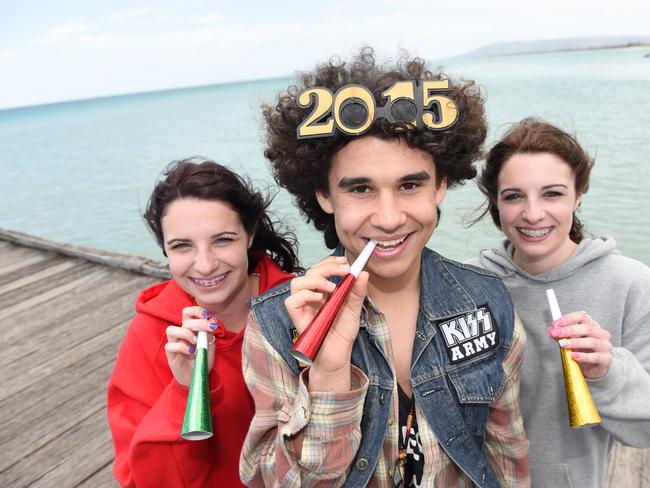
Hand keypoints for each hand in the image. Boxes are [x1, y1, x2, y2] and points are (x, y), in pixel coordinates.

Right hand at [165, 306, 217, 386]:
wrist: (197, 377)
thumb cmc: (202, 360)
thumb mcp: (210, 347)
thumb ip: (210, 335)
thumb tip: (211, 323)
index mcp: (191, 328)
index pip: (188, 312)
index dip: (197, 310)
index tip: (208, 316)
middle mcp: (181, 333)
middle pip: (183, 319)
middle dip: (199, 321)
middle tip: (210, 328)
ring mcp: (174, 343)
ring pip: (171, 330)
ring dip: (186, 333)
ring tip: (196, 341)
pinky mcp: (170, 354)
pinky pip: (170, 346)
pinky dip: (182, 347)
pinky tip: (191, 352)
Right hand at [285, 256, 368, 389]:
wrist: (338, 355)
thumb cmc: (342, 332)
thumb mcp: (354, 309)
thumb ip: (357, 291)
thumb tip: (363, 273)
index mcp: (322, 292)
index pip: (320, 269)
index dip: (330, 261)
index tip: (345, 261)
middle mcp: (310, 296)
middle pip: (310, 272)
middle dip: (327, 267)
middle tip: (344, 271)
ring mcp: (303, 307)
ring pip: (296, 283)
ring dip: (315, 280)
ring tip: (332, 287)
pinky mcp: (298, 318)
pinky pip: (291, 301)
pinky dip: (304, 295)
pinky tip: (319, 299)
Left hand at [547, 311, 612, 378]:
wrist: (594, 368)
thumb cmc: (583, 351)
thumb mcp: (570, 341)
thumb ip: (561, 336)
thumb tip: (550, 331)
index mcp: (592, 325)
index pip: (582, 316)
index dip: (569, 318)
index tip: (557, 323)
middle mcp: (601, 333)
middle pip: (587, 328)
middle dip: (569, 330)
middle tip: (557, 333)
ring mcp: (605, 346)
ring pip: (591, 342)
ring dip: (575, 342)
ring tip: (563, 345)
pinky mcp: (607, 358)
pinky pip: (595, 356)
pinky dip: (583, 356)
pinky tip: (574, 356)